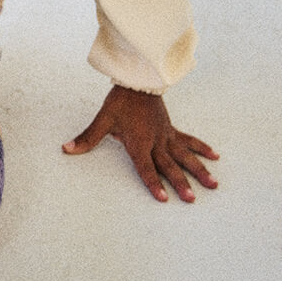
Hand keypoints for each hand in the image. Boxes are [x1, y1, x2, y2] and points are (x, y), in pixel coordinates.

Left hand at [63, 85, 218, 201]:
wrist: (136, 81)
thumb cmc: (119, 101)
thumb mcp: (102, 120)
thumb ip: (87, 138)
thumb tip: (66, 149)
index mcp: (139, 142)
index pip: (146, 168)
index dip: (153, 183)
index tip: (164, 199)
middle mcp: (156, 142)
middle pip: (169, 166)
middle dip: (181, 183)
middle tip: (192, 199)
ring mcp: (166, 136)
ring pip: (185, 156)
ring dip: (199, 170)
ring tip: (213, 184)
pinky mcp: (171, 129)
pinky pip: (189, 140)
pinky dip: (201, 147)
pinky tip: (215, 156)